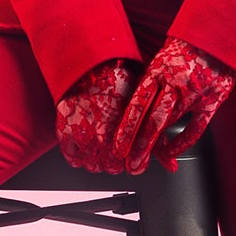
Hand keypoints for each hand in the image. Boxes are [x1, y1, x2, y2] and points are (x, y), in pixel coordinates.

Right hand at [53, 58, 142, 174]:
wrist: (90, 66)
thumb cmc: (116, 81)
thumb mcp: (142, 108)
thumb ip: (153, 137)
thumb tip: (170, 162)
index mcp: (122, 134)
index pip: (132, 165)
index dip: (136, 162)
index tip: (135, 159)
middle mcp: (101, 140)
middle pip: (112, 168)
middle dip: (118, 162)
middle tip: (118, 151)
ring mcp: (82, 138)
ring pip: (93, 166)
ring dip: (99, 161)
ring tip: (102, 149)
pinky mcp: (65, 133)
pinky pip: (72, 159)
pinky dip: (79, 157)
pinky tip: (86, 149)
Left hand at [118, 39, 235, 166]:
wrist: (220, 33)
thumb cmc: (186, 49)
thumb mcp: (161, 61)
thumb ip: (149, 86)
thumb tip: (131, 112)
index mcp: (157, 71)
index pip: (137, 104)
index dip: (126, 128)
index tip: (117, 147)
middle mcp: (175, 82)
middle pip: (152, 120)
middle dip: (138, 146)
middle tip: (129, 165)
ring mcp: (195, 92)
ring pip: (170, 125)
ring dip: (154, 148)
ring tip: (142, 163)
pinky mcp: (213, 100)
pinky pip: (196, 128)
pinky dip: (181, 143)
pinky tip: (170, 153)